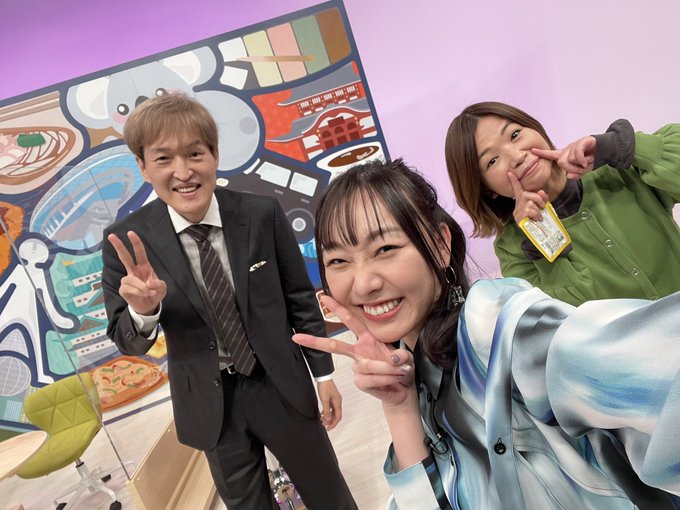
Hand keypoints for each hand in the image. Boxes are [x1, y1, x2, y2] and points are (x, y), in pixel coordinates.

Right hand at [107, 231, 166, 315]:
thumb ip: (158, 284)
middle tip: (111, 236)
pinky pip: (129, 288)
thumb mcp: (162, 288)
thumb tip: (148, 283)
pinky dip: (139, 292)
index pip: (139, 252)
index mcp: (144, 267)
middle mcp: (133, 271)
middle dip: (118, 246)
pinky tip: (143, 295)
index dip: (135, 242)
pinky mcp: (123, 289)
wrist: (149, 306)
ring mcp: (127, 280)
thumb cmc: (155, 292)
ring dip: (142, 287)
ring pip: (131, 279)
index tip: (130, 233)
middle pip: (124, 257)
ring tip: (150, 292)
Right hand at [294, 295, 414, 407]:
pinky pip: (370, 378)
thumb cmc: (401, 368)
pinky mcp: (360, 382)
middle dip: (317, 341)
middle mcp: (359, 352)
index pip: (351, 321)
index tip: (324, 297)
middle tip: (298, 336)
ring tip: (400, 371)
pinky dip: (385, 378)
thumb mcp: (405, 357)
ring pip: (367, 365)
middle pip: (336, 346)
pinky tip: (392, 380)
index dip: (338, 308)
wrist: (403, 390)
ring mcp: (358, 368)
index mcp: (367, 339)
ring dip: (386, 368)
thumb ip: (401, 356)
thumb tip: (392, 359)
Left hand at [316, 379, 342, 429]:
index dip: (333, 423)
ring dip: (328, 417)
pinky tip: (322, 413)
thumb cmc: (325, 387)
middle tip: (324, 425)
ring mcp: (335, 400)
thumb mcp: (324, 400)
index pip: (338, 416)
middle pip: (336, 415)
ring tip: (322, 420)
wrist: (323, 378)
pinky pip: (331, 408)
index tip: (328, 428)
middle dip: (331, 421)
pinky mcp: (331, 398)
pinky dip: (327, 412)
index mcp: (338, 402)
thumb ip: (327, 411)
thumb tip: (328, 420)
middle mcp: (338, 401)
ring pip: (333, 412)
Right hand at [508, 172, 547, 223]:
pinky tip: (537, 219)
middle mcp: (518, 205)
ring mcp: (517, 212)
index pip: (517, 189)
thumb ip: (542, 198)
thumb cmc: (537, 218)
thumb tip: (541, 192)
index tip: (510, 172)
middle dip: (538, 199)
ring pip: (530, 203)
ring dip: (538, 209)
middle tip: (542, 206)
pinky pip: (529, 211)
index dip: (514, 180)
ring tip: (539, 216)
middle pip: (527, 195)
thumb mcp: (541, 206)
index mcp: (522, 201)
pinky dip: (536, 214)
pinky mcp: (519, 218)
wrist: (535, 232)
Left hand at [532, 135, 595, 178]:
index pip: (552, 154)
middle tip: (581, 169)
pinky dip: (582, 160)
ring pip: (569, 159)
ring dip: (578, 165)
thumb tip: (569, 176)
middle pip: (561, 162)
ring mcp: (575, 145)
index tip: (532, 150)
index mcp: (566, 155)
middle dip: (571, 169)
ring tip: (586, 163)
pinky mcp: (582, 142)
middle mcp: (568, 149)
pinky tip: (588, 161)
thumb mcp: (584, 169)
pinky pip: (577, 154)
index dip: (542, 153)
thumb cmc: (592, 158)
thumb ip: (577, 173)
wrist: (605, 150)